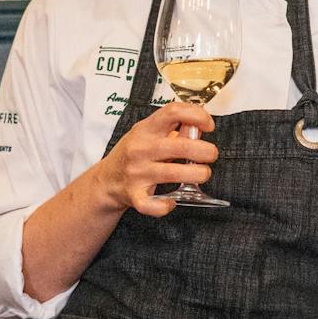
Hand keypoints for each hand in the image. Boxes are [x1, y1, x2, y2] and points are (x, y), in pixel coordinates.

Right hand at [97, 101, 217, 215]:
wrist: (106, 179)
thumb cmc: (134, 153)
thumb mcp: (149, 134)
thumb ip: (174, 130)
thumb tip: (199, 127)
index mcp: (145, 129)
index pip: (173, 112)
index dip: (197, 115)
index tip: (208, 126)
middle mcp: (140, 149)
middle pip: (179, 146)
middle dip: (205, 151)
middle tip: (211, 155)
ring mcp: (136, 172)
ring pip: (173, 174)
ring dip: (196, 175)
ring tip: (202, 174)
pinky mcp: (134, 195)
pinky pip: (152, 204)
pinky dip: (165, 206)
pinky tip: (171, 202)